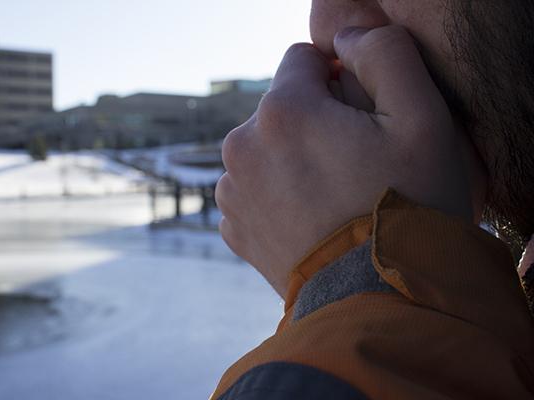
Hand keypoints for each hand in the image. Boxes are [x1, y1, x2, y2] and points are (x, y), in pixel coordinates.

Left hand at [216, 26, 485, 296]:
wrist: (375, 301)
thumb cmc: (405, 209)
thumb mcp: (422, 118)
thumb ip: (384, 53)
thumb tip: (345, 39)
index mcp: (281, 111)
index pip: (302, 59)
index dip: (338, 78)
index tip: (361, 117)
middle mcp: (241, 146)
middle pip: (282, 106)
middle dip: (314, 121)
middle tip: (354, 164)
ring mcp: (232, 191)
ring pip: (267, 148)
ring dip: (294, 159)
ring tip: (334, 196)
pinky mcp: (234, 227)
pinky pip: (256, 187)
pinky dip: (279, 194)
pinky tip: (311, 219)